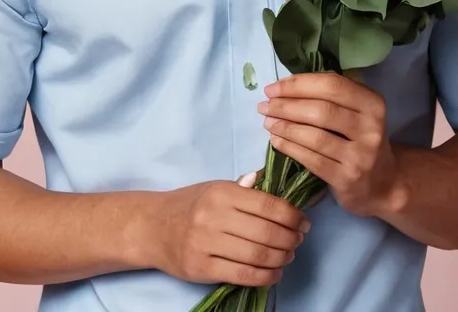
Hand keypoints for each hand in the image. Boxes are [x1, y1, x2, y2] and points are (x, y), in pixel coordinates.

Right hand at [147, 174, 310, 287]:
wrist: (153, 227)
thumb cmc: (190, 204)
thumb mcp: (216, 187)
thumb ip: (245, 188)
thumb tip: (275, 181)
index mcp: (222, 192)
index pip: (268, 205)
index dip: (292, 216)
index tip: (304, 222)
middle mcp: (214, 216)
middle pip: (267, 232)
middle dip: (291, 239)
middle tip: (298, 241)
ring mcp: (206, 243)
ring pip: (257, 255)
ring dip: (281, 258)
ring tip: (288, 256)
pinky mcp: (201, 268)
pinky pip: (242, 275)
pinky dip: (265, 276)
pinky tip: (274, 273)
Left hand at [258, 72, 399, 218]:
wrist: (383, 184)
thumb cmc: (360, 139)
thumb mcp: (358, 112)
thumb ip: (331, 96)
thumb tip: (286, 85)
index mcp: (372, 103)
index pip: (332, 85)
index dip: (299, 84)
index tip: (273, 87)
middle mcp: (370, 128)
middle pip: (321, 110)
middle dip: (286, 106)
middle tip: (264, 105)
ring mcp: (360, 156)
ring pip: (314, 136)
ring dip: (284, 127)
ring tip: (267, 122)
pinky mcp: (347, 178)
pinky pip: (311, 159)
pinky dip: (289, 148)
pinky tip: (276, 141)